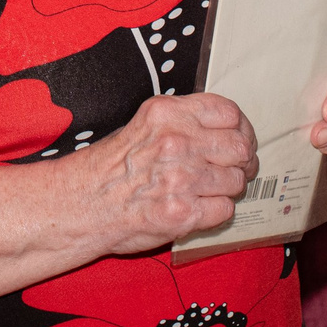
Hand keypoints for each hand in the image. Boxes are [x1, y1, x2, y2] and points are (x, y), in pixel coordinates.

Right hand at [82, 93, 258, 252]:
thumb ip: (182, 120)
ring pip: (236, 180)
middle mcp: (177, 142)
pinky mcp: (183, 213)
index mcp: (168, 113)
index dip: (241, 128)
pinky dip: (218, 211)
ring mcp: (182, 179)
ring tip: (211, 190)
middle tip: (237, 168)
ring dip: (229, 188)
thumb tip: (225, 128)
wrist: (82, 204)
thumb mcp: (143, 123)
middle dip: (243, 160)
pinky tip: (200, 207)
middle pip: (240, 147)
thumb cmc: (111, 166)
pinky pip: (225, 210)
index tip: (239, 138)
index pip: (229, 112)